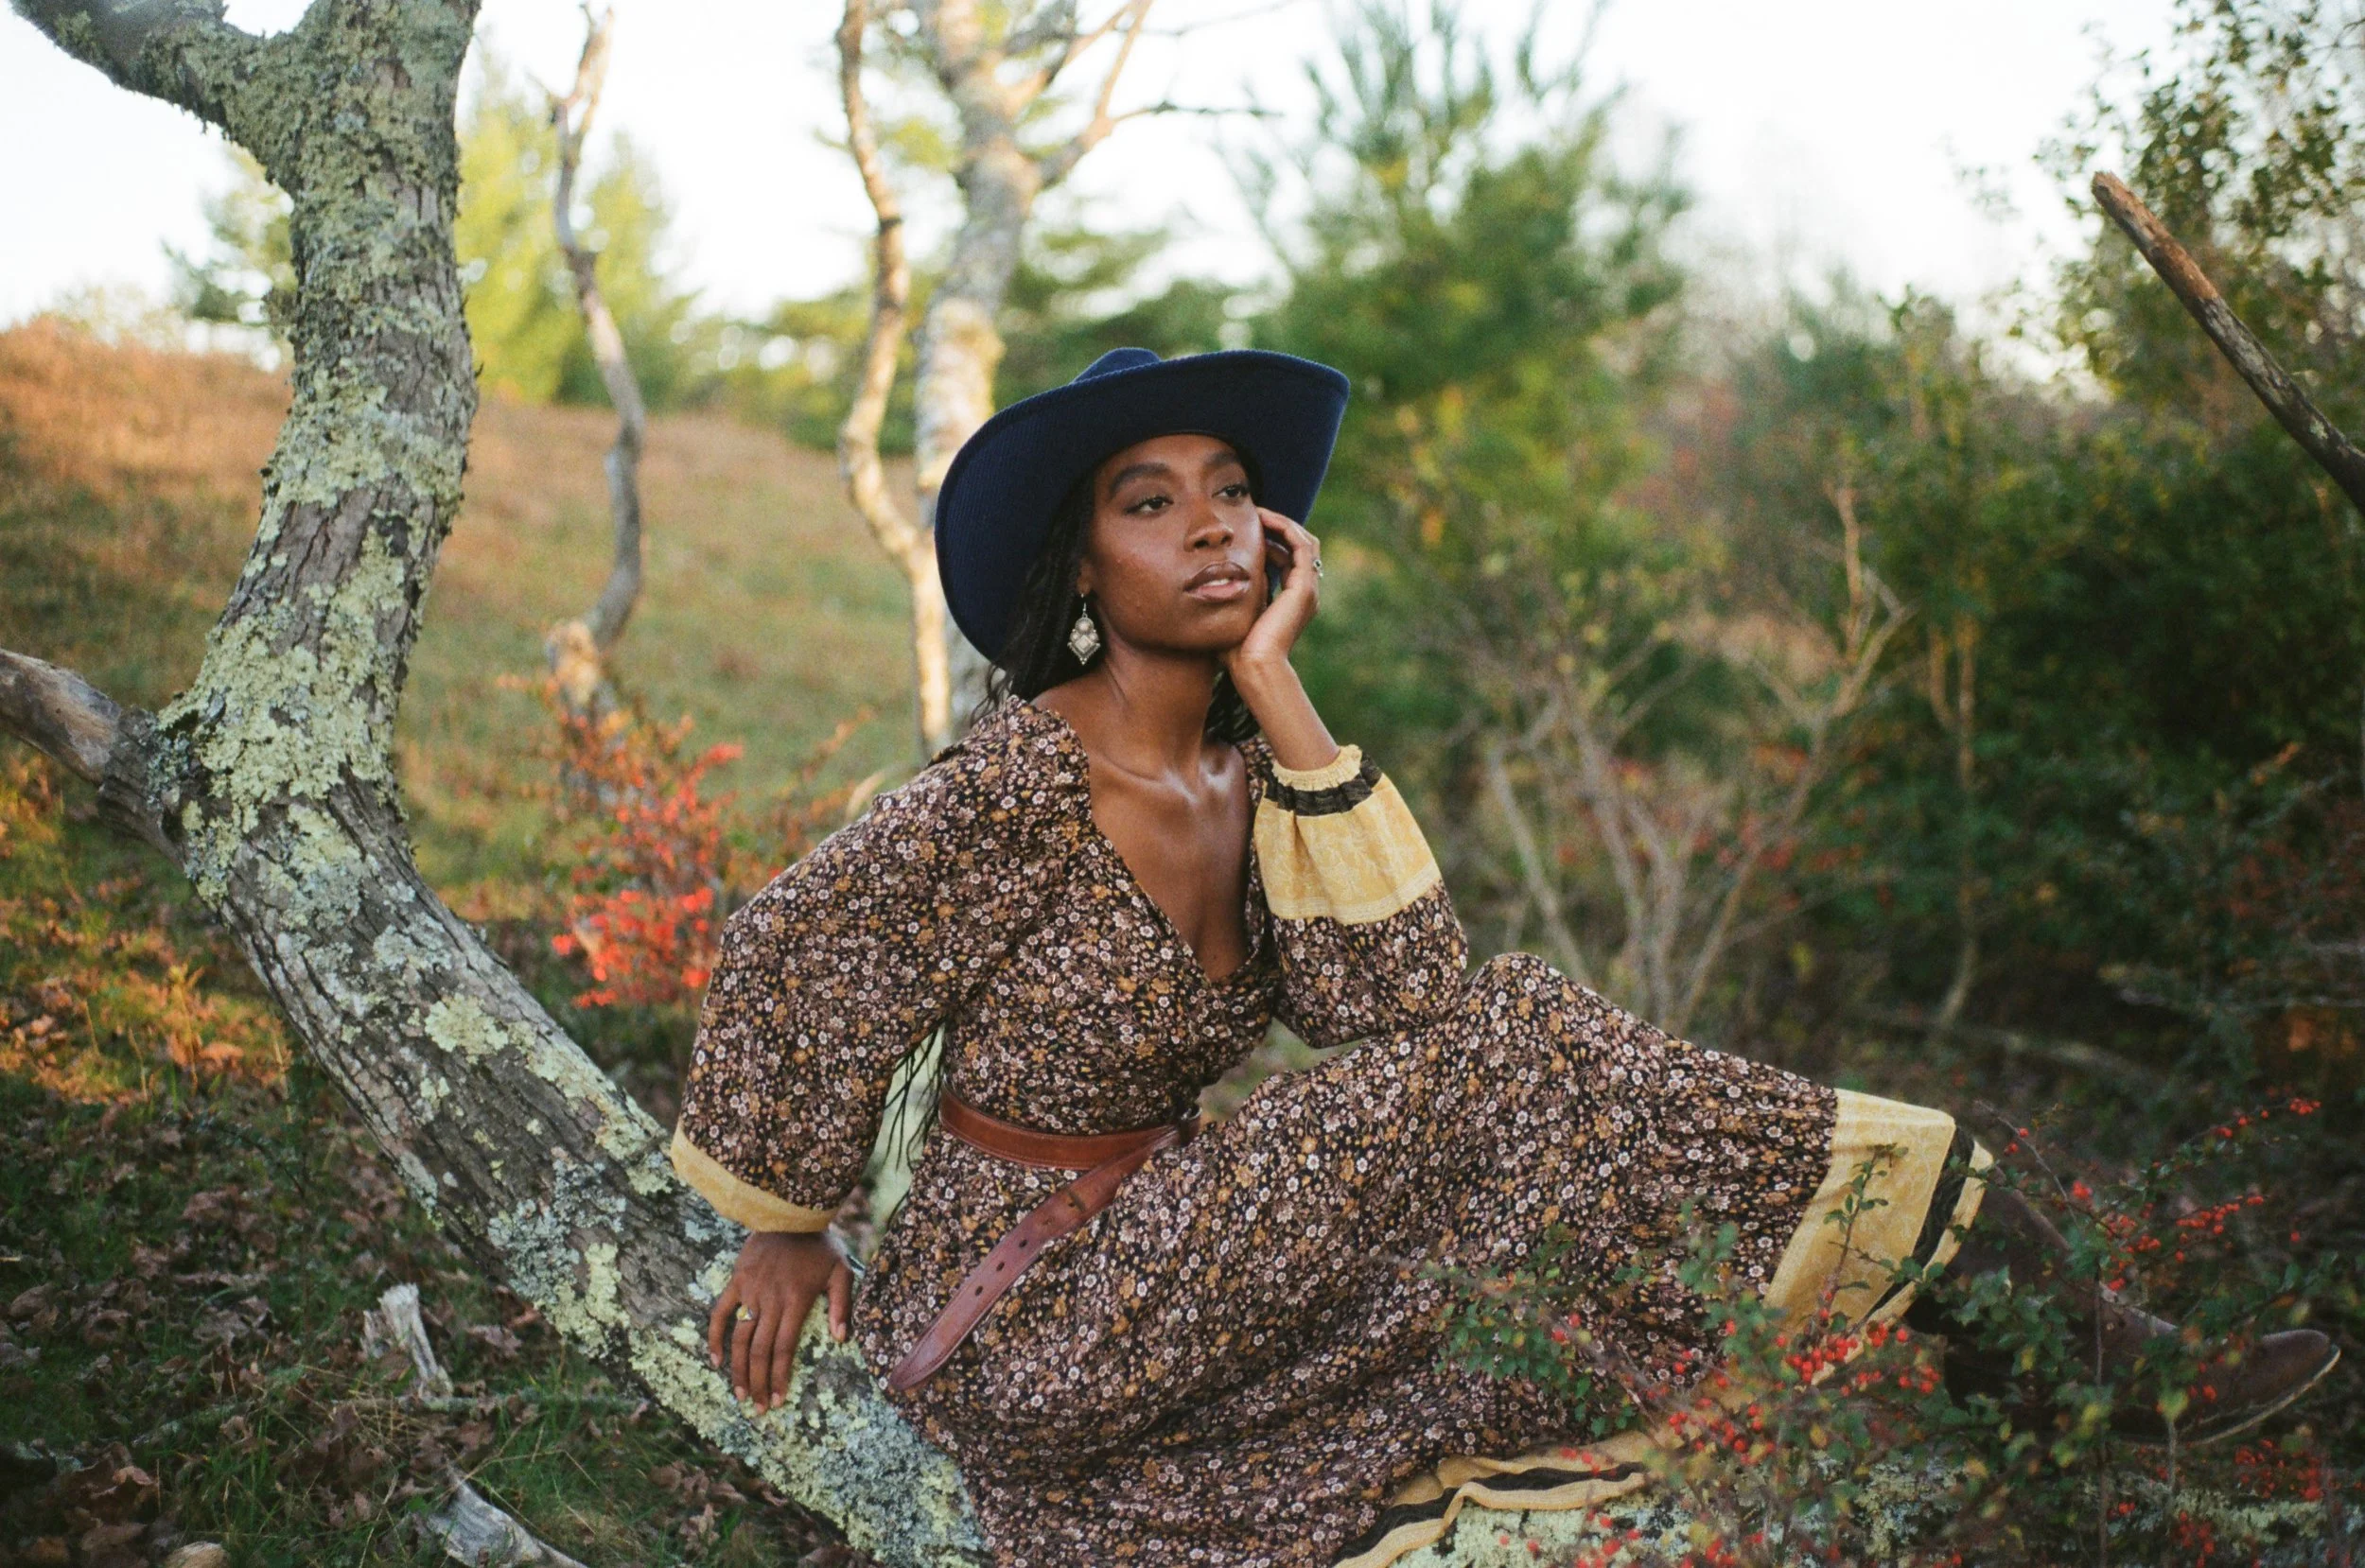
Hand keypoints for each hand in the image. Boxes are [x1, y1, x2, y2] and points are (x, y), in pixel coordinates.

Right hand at [706, 1230, 852, 1412]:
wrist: (790, 1212)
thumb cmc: (820, 1245)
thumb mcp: (841, 1271)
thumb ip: (843, 1305)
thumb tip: (842, 1339)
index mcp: (796, 1302)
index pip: (784, 1348)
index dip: (779, 1376)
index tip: (778, 1400)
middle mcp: (770, 1301)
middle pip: (759, 1350)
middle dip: (759, 1383)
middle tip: (759, 1409)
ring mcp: (750, 1291)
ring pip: (739, 1338)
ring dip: (737, 1369)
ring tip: (740, 1395)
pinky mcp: (736, 1281)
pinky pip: (720, 1313)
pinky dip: (715, 1337)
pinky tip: (715, 1360)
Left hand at [1223, 507, 1321, 678]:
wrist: (1253, 667)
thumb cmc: (1238, 651)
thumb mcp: (1237, 612)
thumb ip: (1238, 594)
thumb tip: (1216, 579)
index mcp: (1293, 600)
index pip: (1288, 559)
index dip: (1270, 540)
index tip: (1248, 528)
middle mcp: (1305, 593)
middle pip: (1300, 547)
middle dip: (1279, 528)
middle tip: (1255, 514)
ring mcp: (1308, 590)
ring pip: (1304, 541)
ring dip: (1282, 524)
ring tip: (1259, 513)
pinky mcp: (1304, 587)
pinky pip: (1301, 545)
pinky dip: (1285, 529)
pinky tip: (1263, 520)